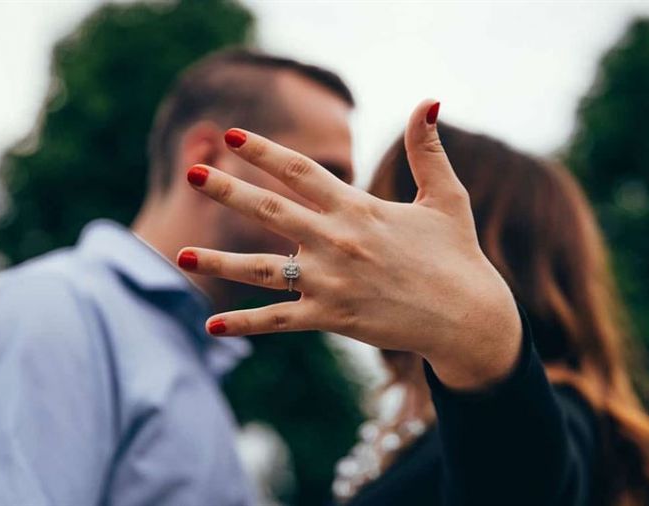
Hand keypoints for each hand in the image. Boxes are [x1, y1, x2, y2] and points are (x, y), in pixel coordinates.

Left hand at [179, 100, 521, 389]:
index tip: (231, 136)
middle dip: (229, 191)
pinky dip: (245, 323)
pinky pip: (279, 320)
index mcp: (359, 209)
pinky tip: (211, 325)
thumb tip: (430, 101)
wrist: (467, 318)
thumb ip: (427, 150)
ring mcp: (330, 283)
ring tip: (181, 252)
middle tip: (192, 173)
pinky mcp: (332, 318)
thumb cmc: (457, 254)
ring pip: (262, 269)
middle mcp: (337, 243)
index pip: (302, 172)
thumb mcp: (446, 197)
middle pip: (271, 211)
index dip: (265, 152)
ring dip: (220, 261)